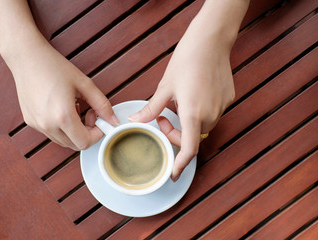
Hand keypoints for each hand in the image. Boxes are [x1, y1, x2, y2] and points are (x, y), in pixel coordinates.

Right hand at [5, 38, 118, 150]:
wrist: (26, 56)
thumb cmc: (54, 66)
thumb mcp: (84, 83)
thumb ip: (102, 104)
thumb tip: (113, 120)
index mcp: (62, 116)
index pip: (85, 143)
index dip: (97, 134)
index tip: (99, 120)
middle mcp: (47, 125)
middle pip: (74, 145)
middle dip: (86, 133)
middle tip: (88, 112)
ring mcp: (37, 125)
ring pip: (63, 141)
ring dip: (73, 130)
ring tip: (73, 107)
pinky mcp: (30, 121)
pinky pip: (51, 133)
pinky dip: (61, 127)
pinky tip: (61, 108)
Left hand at [129, 16, 235, 180]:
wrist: (210, 41)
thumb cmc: (185, 61)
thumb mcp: (164, 87)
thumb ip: (152, 109)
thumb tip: (136, 120)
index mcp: (193, 113)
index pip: (189, 149)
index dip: (181, 165)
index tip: (174, 174)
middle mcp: (211, 114)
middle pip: (193, 137)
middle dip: (176, 134)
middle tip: (163, 117)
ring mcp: (222, 107)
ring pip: (203, 126)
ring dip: (188, 123)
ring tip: (178, 104)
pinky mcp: (228, 99)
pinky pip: (213, 113)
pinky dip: (200, 112)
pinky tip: (193, 95)